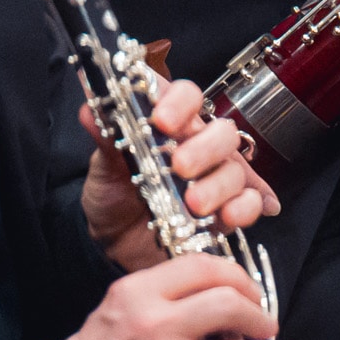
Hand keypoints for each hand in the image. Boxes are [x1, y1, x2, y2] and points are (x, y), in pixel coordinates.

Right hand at [51, 254, 300, 339]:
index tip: (252, 293)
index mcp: (139, 292)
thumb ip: (166, 300)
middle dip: (262, 316)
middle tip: (267, 328)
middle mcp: (154, 320)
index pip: (205, 267)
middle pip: (231, 303)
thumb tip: (226, 306)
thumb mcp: (120, 311)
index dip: (241, 278)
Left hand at [82, 78, 280, 269]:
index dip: (180, 102)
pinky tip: (229, 215)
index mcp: (172, 124)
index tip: (162, 119)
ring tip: (194, 203)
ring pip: (236, 169)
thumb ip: (105, 138)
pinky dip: (244, 207)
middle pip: (223, 132)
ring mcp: (216, 177)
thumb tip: (90, 110)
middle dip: (205, 148)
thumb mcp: (104, 167)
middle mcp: (200, 145)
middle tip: (180, 166)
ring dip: (218, 185)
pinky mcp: (227, 208)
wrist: (116, 243)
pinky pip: (249, 201)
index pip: (187, 96)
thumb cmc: (115, 196)